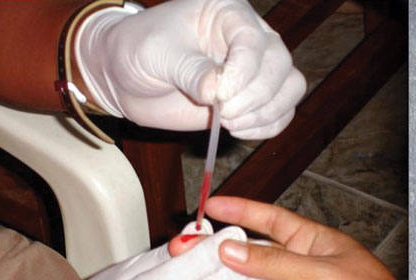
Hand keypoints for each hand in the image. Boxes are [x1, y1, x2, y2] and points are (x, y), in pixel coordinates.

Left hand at [75, 0, 305, 138]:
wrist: (124, 77)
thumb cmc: (138, 50)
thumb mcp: (157, 52)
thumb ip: (189, 70)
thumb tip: (218, 93)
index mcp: (228, 14)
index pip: (255, 40)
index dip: (245, 71)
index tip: (221, 94)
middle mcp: (248, 39)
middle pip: (281, 65)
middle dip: (257, 95)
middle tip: (224, 113)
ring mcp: (252, 71)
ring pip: (290, 88)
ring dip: (267, 112)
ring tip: (230, 123)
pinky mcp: (249, 99)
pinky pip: (279, 113)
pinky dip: (267, 127)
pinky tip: (238, 130)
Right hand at [171, 197, 407, 279]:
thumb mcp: (321, 274)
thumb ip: (274, 263)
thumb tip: (233, 250)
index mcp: (313, 245)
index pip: (271, 220)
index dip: (242, 210)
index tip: (215, 205)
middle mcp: (299, 271)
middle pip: (254, 255)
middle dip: (225, 250)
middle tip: (196, 246)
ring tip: (200, 276)